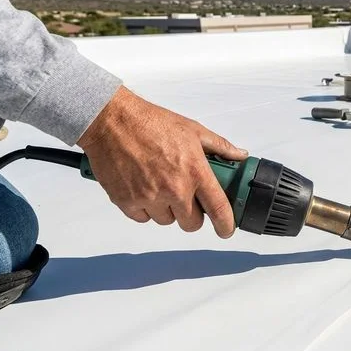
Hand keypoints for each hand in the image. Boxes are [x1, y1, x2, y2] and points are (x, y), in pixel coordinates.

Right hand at [77, 86, 248, 237]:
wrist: (111, 120)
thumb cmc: (150, 123)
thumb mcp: (193, 130)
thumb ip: (220, 147)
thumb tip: (239, 156)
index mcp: (194, 171)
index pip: (218, 208)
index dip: (225, 224)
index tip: (226, 230)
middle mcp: (174, 188)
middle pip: (191, 223)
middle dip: (192, 214)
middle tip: (187, 198)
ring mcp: (149, 197)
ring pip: (167, 221)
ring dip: (167, 210)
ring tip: (161, 186)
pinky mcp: (127, 202)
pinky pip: (143, 218)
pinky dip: (145, 209)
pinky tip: (144, 188)